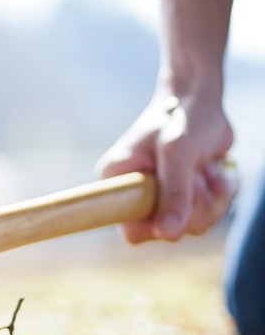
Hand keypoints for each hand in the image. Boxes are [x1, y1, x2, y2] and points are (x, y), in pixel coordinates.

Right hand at [97, 90, 233, 242]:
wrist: (200, 100)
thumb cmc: (182, 118)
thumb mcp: (178, 153)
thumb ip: (173, 193)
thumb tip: (167, 234)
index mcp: (117, 182)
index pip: (130, 229)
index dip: (156, 226)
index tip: (176, 206)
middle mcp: (135, 195)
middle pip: (166, 231)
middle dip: (192, 206)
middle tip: (195, 174)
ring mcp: (160, 198)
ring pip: (191, 225)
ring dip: (209, 198)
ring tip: (204, 167)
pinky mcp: (183, 198)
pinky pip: (206, 216)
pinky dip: (218, 195)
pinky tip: (211, 170)